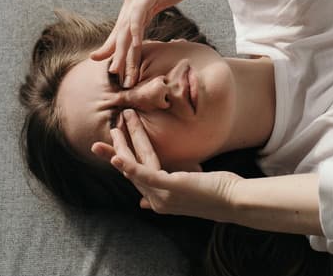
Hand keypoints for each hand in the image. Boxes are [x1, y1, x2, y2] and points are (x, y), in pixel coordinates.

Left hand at [90, 0, 213, 87]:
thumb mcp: (162, 3)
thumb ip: (150, 14)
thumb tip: (145, 28)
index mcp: (134, 3)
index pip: (122, 31)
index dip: (114, 50)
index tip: (113, 68)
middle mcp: (132, 0)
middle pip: (121, 33)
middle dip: (117, 56)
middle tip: (117, 76)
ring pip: (127, 28)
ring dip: (124, 51)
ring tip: (123, 69)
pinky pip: (138, 15)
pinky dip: (136, 31)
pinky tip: (136, 46)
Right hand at [91, 109, 241, 221]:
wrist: (234, 200)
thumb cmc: (216, 191)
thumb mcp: (186, 190)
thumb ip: (166, 189)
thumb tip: (141, 202)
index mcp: (160, 200)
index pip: (134, 180)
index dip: (120, 166)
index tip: (110, 153)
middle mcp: (157, 201)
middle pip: (130, 173)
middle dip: (114, 155)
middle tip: (98, 143)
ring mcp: (163, 196)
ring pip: (135, 168)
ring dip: (123, 148)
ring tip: (115, 130)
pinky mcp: (170, 187)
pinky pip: (145, 175)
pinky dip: (129, 166)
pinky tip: (118, 157)